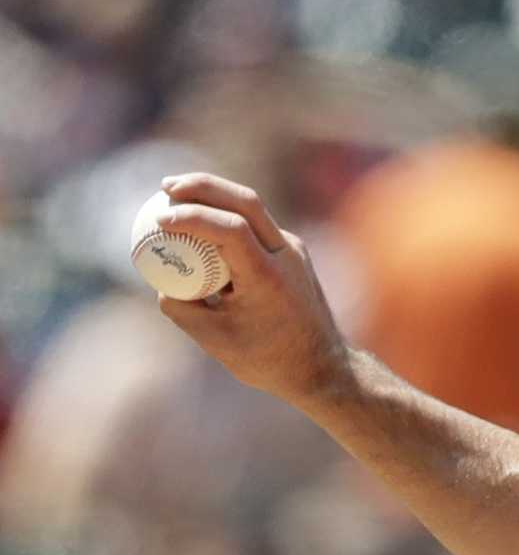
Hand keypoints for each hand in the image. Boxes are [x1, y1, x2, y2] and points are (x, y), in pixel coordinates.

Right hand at [152, 174, 352, 402]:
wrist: (323, 368)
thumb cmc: (269, 360)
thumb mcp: (214, 339)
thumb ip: (180, 307)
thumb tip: (159, 280)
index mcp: (269, 277)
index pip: (231, 227)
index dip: (192, 216)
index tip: (159, 220)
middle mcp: (287, 255)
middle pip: (245, 200)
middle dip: (202, 186)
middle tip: (165, 187)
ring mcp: (294, 251)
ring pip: (253, 207)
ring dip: (215, 194)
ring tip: (176, 192)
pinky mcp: (292, 253)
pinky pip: (256, 224)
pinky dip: (226, 215)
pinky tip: (201, 220)